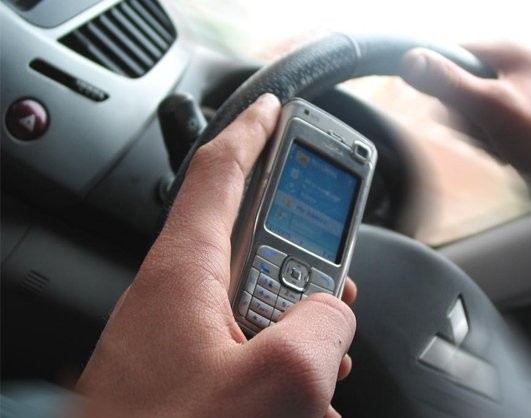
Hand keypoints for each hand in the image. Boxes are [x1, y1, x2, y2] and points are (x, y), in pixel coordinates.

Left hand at [76, 94, 355, 417]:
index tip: (276, 110)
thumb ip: (322, 324)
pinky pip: (244, 347)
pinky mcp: (186, 374)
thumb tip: (333, 314)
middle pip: (253, 244)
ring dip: (299, 328)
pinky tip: (298, 400)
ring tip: (321, 368)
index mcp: (182, 274)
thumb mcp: (278, 380)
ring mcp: (179, 338)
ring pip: (257, 303)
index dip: (254, 132)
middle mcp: (176, 298)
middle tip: (335, 291)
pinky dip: (280, 364)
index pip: (220, 171)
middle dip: (305, 264)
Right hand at [400, 44, 530, 262]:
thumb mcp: (486, 106)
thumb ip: (447, 82)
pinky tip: (502, 148)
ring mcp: (521, 89)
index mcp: (514, 51)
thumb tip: (410, 59)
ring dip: (474, 129)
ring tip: (495, 142)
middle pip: (462, 82)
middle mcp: (519, 64)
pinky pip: (487, 120)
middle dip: (463, 113)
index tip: (446, 106)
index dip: (442, 80)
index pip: (456, 52)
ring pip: (472, 105)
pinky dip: (487, 137)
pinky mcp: (522, 112)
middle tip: (480, 130)